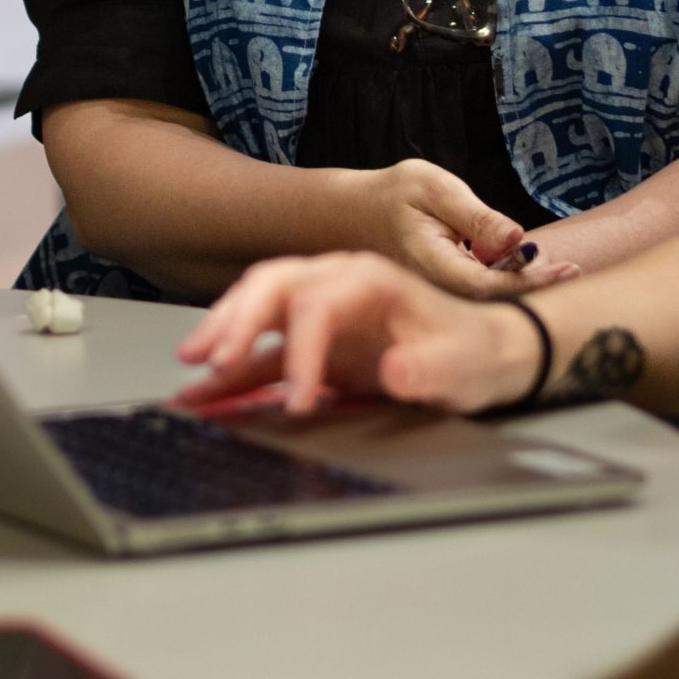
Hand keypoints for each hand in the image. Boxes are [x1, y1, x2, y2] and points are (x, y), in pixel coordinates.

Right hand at [175, 253, 543, 416]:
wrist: (490, 353)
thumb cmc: (476, 351)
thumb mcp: (462, 363)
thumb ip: (429, 367)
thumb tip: (398, 370)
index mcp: (371, 279)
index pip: (318, 304)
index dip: (303, 350)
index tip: (300, 398)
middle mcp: (338, 284)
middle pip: (272, 289)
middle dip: (234, 322)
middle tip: (205, 361)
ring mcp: (322, 311)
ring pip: (258, 311)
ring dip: (223, 338)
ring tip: (189, 373)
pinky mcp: (315, 343)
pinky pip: (265, 352)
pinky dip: (234, 371)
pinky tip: (205, 394)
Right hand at [345, 158, 577, 298]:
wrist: (349, 216)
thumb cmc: (391, 196)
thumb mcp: (432, 189)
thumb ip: (476, 216)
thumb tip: (520, 239)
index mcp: (435, 267)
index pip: (491, 285)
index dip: (531, 280)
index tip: (567, 268)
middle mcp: (439, 291)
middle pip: (496, 300)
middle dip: (536, 287)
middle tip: (574, 270)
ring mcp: (440, 296)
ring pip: (489, 299)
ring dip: (524, 284)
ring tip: (563, 270)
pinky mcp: (444, 292)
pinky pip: (479, 291)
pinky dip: (506, 279)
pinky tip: (529, 266)